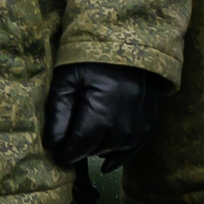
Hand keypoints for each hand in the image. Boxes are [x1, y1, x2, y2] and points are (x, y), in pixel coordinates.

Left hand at [44, 63, 165, 169]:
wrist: (130, 42)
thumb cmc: (92, 58)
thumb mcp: (68, 78)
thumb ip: (58, 112)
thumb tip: (51, 145)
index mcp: (103, 110)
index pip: (80, 144)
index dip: (66, 152)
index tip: (54, 152)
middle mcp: (125, 123)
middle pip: (97, 149)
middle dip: (80, 149)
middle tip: (66, 143)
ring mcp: (142, 124)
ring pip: (114, 150)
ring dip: (97, 149)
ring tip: (84, 141)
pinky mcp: (151, 122)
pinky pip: (134, 148)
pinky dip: (118, 156)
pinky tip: (105, 162)